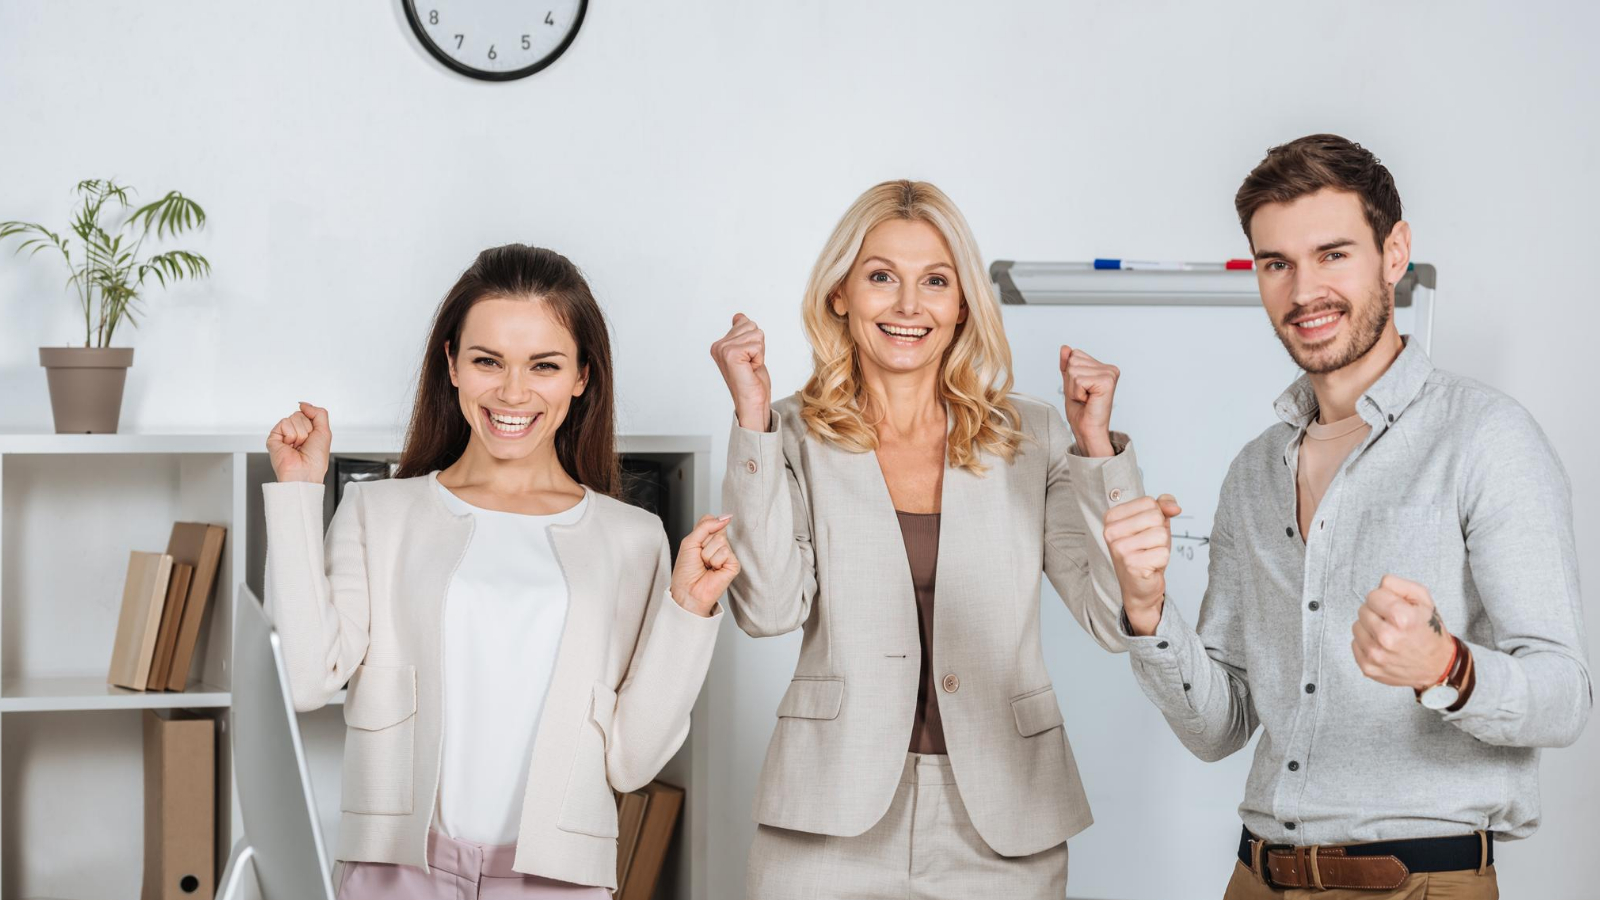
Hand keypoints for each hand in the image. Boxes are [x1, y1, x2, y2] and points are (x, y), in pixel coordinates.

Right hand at [267, 401, 331, 483]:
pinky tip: (289, 445)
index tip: (314, 438)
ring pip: (293, 418)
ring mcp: (284, 435)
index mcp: (307, 432)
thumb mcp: (325, 431)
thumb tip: (304, 404)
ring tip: (298, 446)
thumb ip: (318, 413)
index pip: (309, 414)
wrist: (304, 472)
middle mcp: (295, 433)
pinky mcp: (273, 437)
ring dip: (300, 433)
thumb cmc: (316, 459)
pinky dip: (290, 435)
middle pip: (300, 415)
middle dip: (307, 428)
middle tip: (305, 443)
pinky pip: (284, 423)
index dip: (314, 424)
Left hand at [670, 514, 738, 616]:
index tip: (696, 544)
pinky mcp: (734, 564)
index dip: (702, 530)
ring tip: (706, 566)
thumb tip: (725, 517)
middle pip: (716, 529)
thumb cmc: (686, 571)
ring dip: (707, 554)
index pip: (711, 520)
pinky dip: (715, 561)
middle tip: (700, 558)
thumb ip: (706, 526)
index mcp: (707, 538)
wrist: (687, 591)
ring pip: (720, 541)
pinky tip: (714, 570)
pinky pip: (725, 552)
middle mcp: (718, 545)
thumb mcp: (690, 542)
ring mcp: (727, 554)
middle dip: (703, 543)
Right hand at [711, 314, 771, 430]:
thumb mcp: (749, 351)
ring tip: (750, 367)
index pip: (746, 323)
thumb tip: (738, 317)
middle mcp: (718, 346)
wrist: (752, 402)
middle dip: (757, 345)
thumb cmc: (752, 380)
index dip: (754, 342)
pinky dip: (759, 358)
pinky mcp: (731, 355)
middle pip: (752, 326)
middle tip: (750, 364)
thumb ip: (742, 334)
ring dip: (759, 352)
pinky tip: (751, 369)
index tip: (747, 359)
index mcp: (720, 344)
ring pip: (756, 334)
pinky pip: (757, 345)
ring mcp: (723, 350)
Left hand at [1060, 345, 1117, 456]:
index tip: (1081, 389)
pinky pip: (1078, 380)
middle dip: (1071, 381)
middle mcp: (1109, 368)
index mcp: (1103, 367)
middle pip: (1074, 360)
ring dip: (1074, 388)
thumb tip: (1065, 347)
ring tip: (1085, 399)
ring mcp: (1110, 374)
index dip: (1070, 374)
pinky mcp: (1107, 382)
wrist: (1086, 429)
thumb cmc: (1080, 409)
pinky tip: (1088, 400)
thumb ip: (1067, 364)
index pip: (1075, 354)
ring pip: (1074, 370)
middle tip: (1082, 396)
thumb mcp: (1069, 383)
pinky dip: (1077, 392)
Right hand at [1103, 494, 1181, 634]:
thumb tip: (1174, 507)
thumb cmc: (1145, 552)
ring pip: (1161, 534)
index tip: (1144, 532)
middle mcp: (1111, 531)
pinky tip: (1149, 567)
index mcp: (1112, 517)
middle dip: (1160, 533)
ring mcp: (1119, 548)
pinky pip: (1163, 553)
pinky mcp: (1131, 564)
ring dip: (1161, 547)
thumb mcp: (1154, 524)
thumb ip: (1163, 506)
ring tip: (1148, 556)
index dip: (1156, 517)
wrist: (1139, 587)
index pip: (1148, 502)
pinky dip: (1161, 561)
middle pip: (1155, 517)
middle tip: (1148, 547)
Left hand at [1352, 575, 1455, 689]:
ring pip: (1357, 627)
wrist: (1438, 665)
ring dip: (1370, 628)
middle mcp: (1387, 638)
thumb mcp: (1423, 600)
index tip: (1395, 607)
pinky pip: (1355, 644)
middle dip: (1376, 612)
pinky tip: (1383, 646)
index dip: (1384, 599)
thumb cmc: (1429, 631)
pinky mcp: (1368, 668)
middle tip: (1392, 622)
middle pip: (1363, 610)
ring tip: (1388, 634)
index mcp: (1402, 619)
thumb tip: (1379, 585)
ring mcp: (1376, 655)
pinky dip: (1367, 643)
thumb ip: (1398, 584)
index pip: (1372, 595)